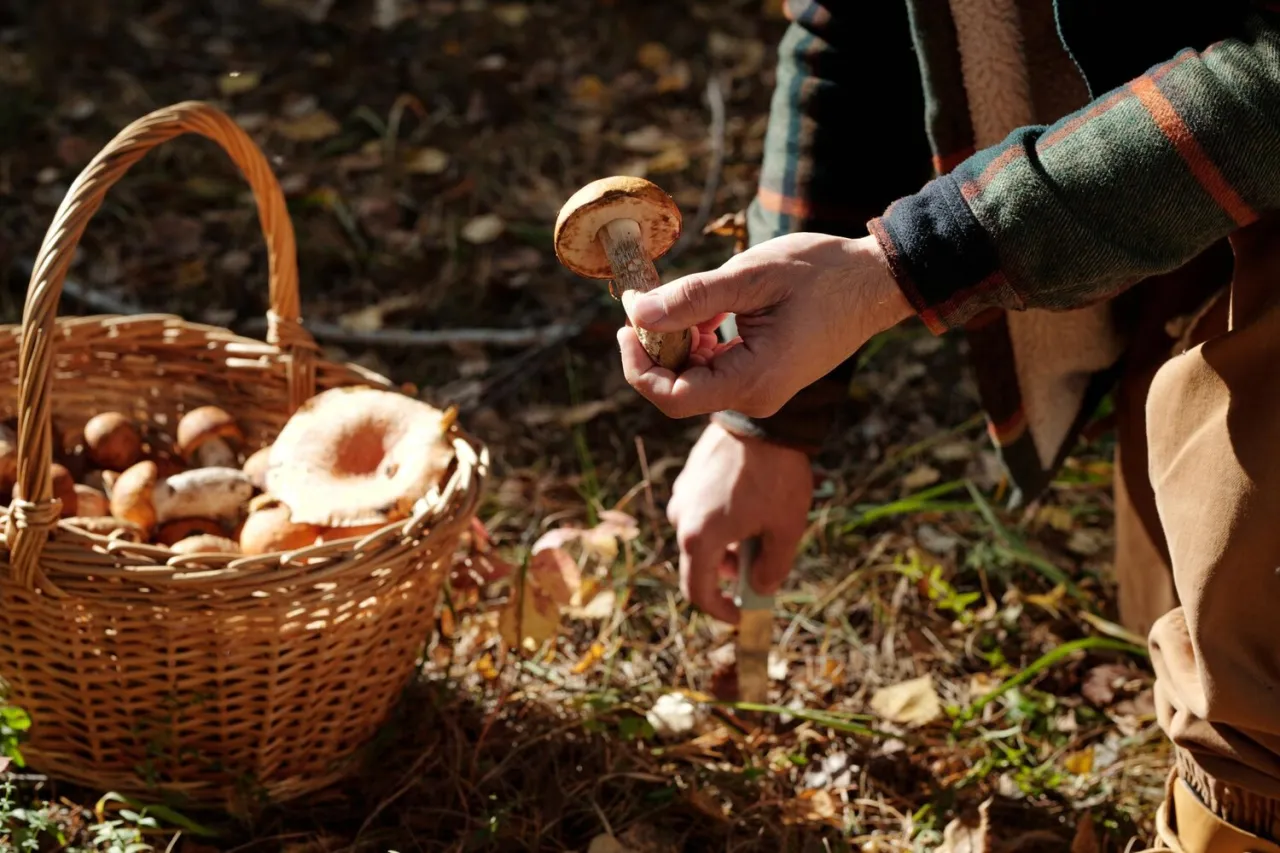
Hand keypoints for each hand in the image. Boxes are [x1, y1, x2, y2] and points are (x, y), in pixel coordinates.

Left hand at [618, 233, 911, 418]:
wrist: (875, 282)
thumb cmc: (822, 273)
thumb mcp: (751, 276)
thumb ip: (692, 298)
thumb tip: (636, 312)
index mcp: (754, 379)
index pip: (673, 397)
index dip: (638, 366)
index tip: (627, 324)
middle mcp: (756, 397)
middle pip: (679, 390)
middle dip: (656, 349)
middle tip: (648, 300)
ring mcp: (762, 391)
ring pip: (695, 379)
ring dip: (678, 342)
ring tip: (687, 299)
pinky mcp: (765, 378)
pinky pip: (716, 370)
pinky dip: (700, 343)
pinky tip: (708, 311)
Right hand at [666, 422, 812, 622]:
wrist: (763, 420)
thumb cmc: (776, 476)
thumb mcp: (786, 529)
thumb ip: (772, 569)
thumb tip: (759, 590)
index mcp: (699, 539)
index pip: (697, 592)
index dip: (719, 611)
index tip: (740, 615)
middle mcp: (681, 518)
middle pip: (699, 563)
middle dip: (728, 574)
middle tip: (760, 567)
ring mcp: (682, 495)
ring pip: (700, 536)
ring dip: (725, 546)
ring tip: (760, 531)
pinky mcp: (688, 476)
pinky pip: (700, 510)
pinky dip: (720, 521)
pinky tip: (750, 506)